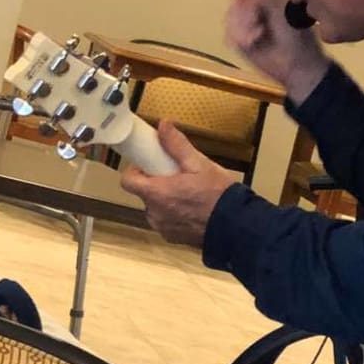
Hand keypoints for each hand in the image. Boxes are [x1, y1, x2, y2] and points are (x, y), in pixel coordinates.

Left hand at [120, 120, 237, 245]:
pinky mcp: (172, 238)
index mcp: (157, 193)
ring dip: (165, 199)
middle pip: (144, 193)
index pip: (128, 181)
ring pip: (155, 207)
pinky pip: (166, 221)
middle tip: (176, 175)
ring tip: (189, 192)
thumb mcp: (199, 164)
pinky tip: (193, 208)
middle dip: (156, 183)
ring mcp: (163, 227)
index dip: (135, 171)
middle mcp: (155, 213)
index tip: (149, 164)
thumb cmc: (218, 195)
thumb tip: (163, 125)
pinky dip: (174, 214)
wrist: (235, 226)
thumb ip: (177, 145)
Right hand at [218, 0, 329, 102]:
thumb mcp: (284, 11)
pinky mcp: (239, 36)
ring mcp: (246, 20)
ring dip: (245, 25)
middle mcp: (256, 3)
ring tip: (260, 35)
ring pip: (232, 14)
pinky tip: (254, 41)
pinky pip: (230, 30)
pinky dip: (241, 36)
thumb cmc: (299, 37)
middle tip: (262, 22)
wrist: (297, 66)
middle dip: (248, 8)